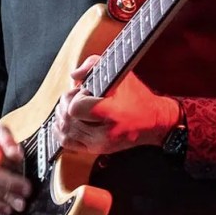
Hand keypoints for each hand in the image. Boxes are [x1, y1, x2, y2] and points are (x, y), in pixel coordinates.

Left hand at [51, 53, 179, 155]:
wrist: (154, 121)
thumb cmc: (138, 97)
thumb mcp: (121, 73)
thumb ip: (93, 64)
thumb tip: (74, 76)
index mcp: (110, 114)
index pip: (75, 108)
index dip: (77, 96)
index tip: (88, 91)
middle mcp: (103, 134)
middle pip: (67, 118)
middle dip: (67, 102)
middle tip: (79, 95)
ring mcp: (98, 145)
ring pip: (64, 130)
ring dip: (63, 115)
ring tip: (74, 105)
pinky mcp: (95, 150)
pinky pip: (67, 142)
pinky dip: (62, 130)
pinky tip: (68, 120)